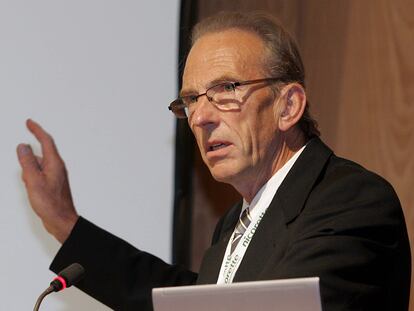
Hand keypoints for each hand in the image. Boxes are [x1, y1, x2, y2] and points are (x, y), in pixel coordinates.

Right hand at [17, 119, 78, 242]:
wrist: (61, 220)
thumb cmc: (50, 203)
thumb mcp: (33, 180)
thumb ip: (27, 162)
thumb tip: (23, 146)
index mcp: (55, 163)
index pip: (46, 141)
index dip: (37, 130)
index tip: (29, 122)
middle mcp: (58, 167)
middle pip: (44, 151)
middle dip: (34, 147)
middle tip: (29, 141)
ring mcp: (56, 176)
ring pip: (41, 164)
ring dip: (31, 165)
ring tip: (27, 176)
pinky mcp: (54, 184)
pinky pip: (41, 173)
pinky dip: (33, 174)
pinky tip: (29, 183)